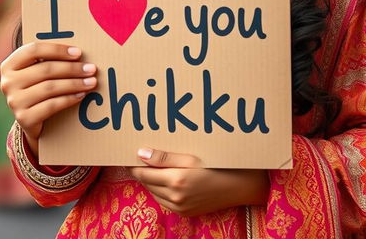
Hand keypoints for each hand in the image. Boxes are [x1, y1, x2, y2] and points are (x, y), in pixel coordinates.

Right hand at [0, 42, 97, 156]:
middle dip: (72, 68)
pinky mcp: (24, 118)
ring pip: (50, 87)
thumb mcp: (38, 70)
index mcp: (10, 64)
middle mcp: (8, 82)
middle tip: (91, 69)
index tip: (78, 52)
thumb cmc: (39, 86)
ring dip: (75, 84)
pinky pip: (51, 105)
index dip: (57, 49)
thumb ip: (51, 59)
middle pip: (45, 69)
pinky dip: (69, 99)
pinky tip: (81, 95)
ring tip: (91, 82)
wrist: (31, 119)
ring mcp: (14, 101)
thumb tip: (80, 53)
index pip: (33, 50)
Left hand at [128, 148, 269, 215]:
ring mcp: (180, 208)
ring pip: (154, 193)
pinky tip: (166, 179)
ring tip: (152, 165)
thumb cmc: (217, 164)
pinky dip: (160, 190)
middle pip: (147, 183)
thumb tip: (140, 153)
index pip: (143, 173)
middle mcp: (175, 197)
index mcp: (176, 180)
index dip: (133, 164)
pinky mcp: (184, 213)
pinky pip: (164, 201)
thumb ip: (164, 156)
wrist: (238, 186)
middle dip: (142, 171)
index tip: (127, 154)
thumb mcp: (191, 156)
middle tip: (139, 156)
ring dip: (151, 181)